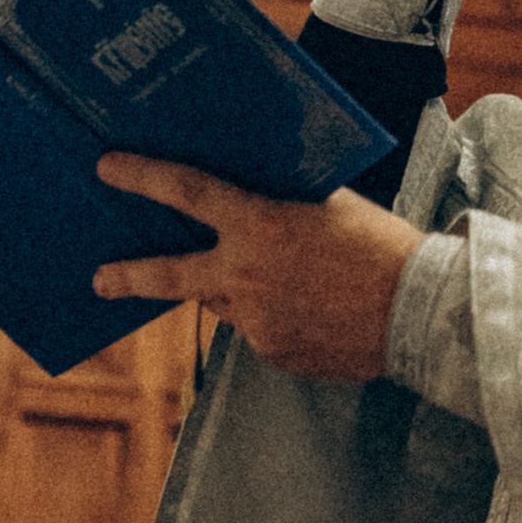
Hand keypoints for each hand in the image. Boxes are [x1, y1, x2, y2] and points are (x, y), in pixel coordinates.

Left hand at [92, 159, 418, 381]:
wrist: (421, 313)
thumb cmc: (383, 246)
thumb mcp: (331, 205)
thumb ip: (284, 201)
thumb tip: (254, 188)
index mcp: (261, 225)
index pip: (186, 193)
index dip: (142, 177)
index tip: (108, 168)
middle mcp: (246, 277)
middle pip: (168, 276)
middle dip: (128, 276)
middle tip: (100, 279)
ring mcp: (256, 322)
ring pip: (222, 301)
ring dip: (230, 288)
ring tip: (272, 279)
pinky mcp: (273, 353)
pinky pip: (256, 329)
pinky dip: (270, 316)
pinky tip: (308, 307)